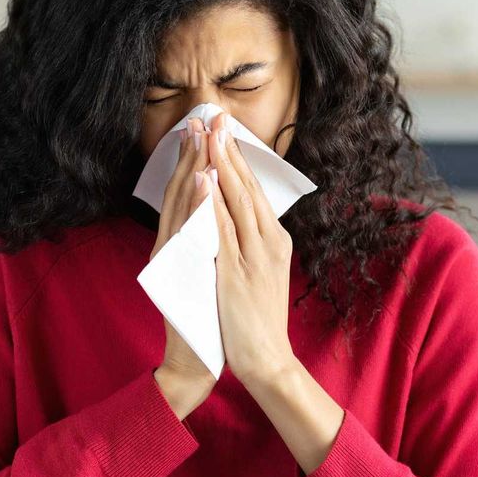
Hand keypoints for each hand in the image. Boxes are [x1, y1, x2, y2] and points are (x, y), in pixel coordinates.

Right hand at [152, 115, 218, 389]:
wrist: (195, 361)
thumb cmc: (206, 319)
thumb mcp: (208, 271)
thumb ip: (207, 241)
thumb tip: (217, 212)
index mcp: (185, 243)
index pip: (192, 193)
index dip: (198, 160)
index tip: (205, 129)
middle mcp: (176, 246)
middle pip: (186, 193)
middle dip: (194, 155)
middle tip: (200, 119)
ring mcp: (176, 259)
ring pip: (185, 206)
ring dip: (192, 170)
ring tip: (198, 138)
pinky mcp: (179, 274)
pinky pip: (188, 232)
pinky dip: (194, 205)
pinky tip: (199, 183)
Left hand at [205, 111, 296, 385]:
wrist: (268, 361)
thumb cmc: (257, 321)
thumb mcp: (260, 273)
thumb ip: (249, 244)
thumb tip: (234, 216)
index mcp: (273, 240)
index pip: (251, 189)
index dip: (235, 157)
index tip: (221, 129)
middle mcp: (267, 242)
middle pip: (243, 187)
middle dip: (226, 149)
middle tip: (213, 115)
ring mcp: (253, 257)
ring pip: (234, 201)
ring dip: (218, 164)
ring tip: (207, 134)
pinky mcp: (236, 273)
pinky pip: (222, 231)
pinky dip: (213, 203)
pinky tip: (204, 180)